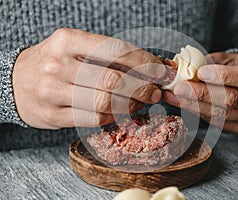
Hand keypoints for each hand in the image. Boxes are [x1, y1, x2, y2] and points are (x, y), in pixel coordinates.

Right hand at [13, 28, 164, 128]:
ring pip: (105, 102)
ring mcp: (53, 91)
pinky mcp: (53, 115)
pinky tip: (120, 111)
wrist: (15, 82)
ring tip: (139, 102)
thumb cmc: (55, 63)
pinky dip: (114, 116)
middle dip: (142, 88)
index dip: (144, 62)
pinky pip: (94, 119)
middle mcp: (58, 64)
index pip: (115, 49)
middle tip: (155, 92)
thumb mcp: (75, 49)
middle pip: (113, 80)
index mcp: (67, 40)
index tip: (160, 71)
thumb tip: (149, 67)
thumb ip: (107, 56)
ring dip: (130, 104)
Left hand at [163, 52, 237, 132]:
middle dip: (202, 93)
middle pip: (232, 99)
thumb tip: (185, 69)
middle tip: (179, 87)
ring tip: (173, 96)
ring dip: (193, 105)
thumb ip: (210, 62)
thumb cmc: (235, 67)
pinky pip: (215, 122)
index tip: (200, 72)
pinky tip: (180, 104)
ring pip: (222, 114)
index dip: (224, 76)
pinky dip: (195, 112)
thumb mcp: (226, 58)